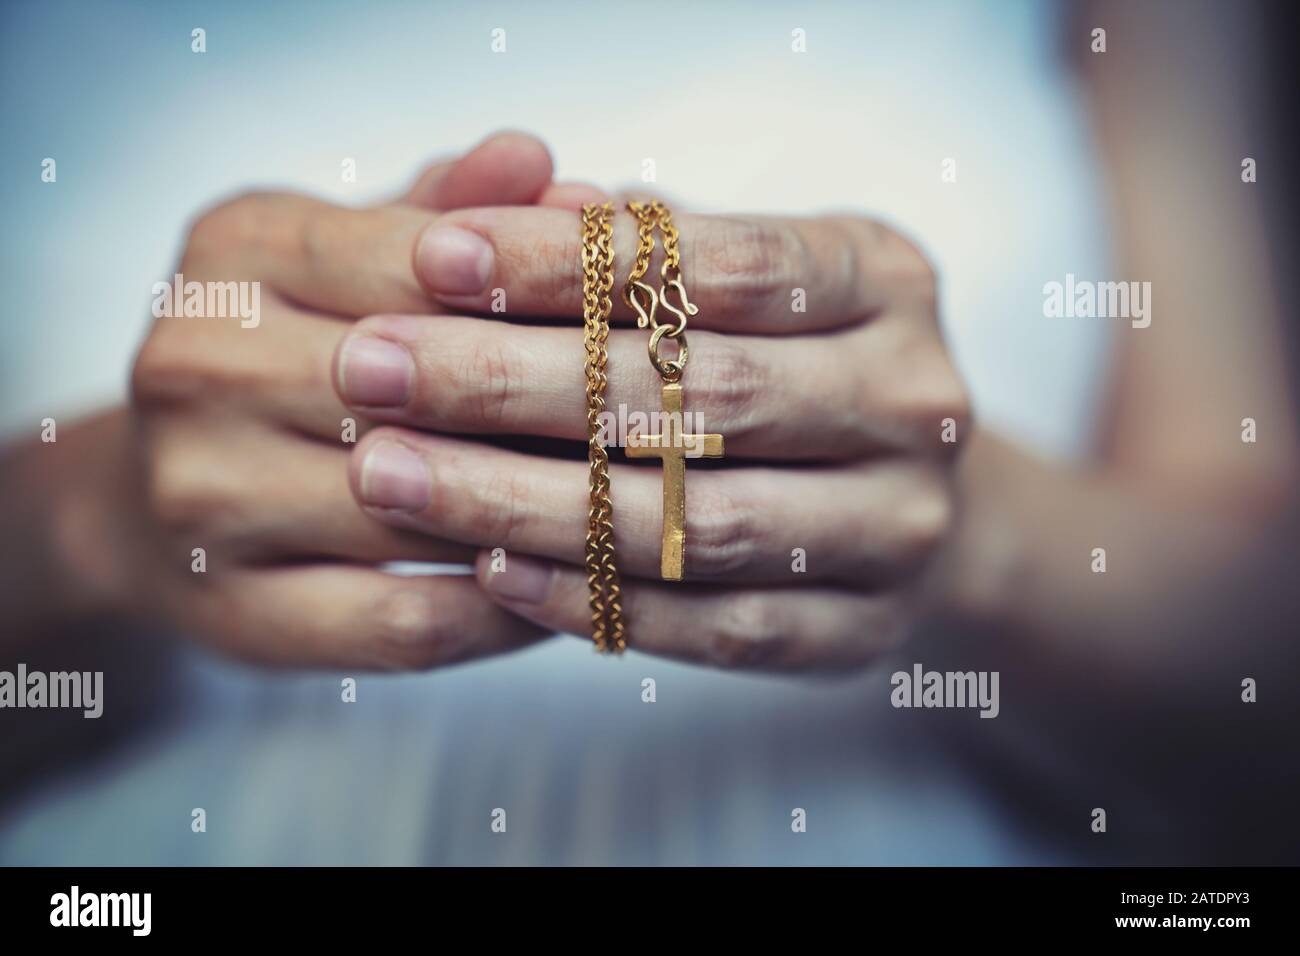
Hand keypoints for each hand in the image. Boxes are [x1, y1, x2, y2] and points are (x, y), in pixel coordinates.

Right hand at [120, 133, 604, 668]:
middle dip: (555, 412)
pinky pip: (409, 623)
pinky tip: (566, 583)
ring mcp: (203, 498)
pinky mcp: (236, 612)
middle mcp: (197, 365)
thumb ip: (449, 213)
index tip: (647, 320)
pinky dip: (506, 610)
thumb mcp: (353, 259)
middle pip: (421, 390)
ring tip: (640, 507)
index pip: (422, 264)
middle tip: (668, 426)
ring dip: (545, 515)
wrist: (155, 499)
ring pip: (425, 512)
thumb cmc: (292, 357)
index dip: (547, 298)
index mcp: (238, 253)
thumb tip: (545, 166)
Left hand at [332, 207, 970, 670]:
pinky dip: (596, 602)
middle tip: (369, 372)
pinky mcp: (858, 631)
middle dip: (515, 382)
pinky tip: (489, 572)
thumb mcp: (732, 274)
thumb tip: (503, 201)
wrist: (901, 496)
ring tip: (392, 476)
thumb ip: (634, 243)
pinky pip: (713, 628)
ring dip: (528, 503)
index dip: (574, 261)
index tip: (435, 257)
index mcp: (884, 281)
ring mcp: (898, 528)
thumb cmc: (784, 355)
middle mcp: (912, 402)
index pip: (725, 264)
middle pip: (703, 396)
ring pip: (697, 526)